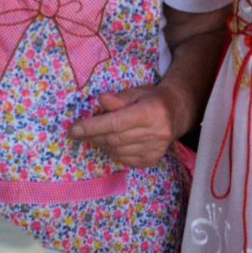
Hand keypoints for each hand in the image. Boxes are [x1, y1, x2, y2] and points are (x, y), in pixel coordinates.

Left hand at [67, 85, 186, 168]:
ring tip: (97, 135)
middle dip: (92, 136)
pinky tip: (113, 143)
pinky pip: (125, 160)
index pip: (116, 123)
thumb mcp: (136, 92)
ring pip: (118, 151)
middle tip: (79, 132)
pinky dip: (114, 152)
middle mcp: (156, 132)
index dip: (92, 127)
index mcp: (151, 112)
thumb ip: (118, 98)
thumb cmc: (152, 99)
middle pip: (115, 139)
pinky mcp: (153, 159)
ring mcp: (156, 149)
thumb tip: (101, 101)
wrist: (177, 113)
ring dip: (102, 144)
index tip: (74, 130)